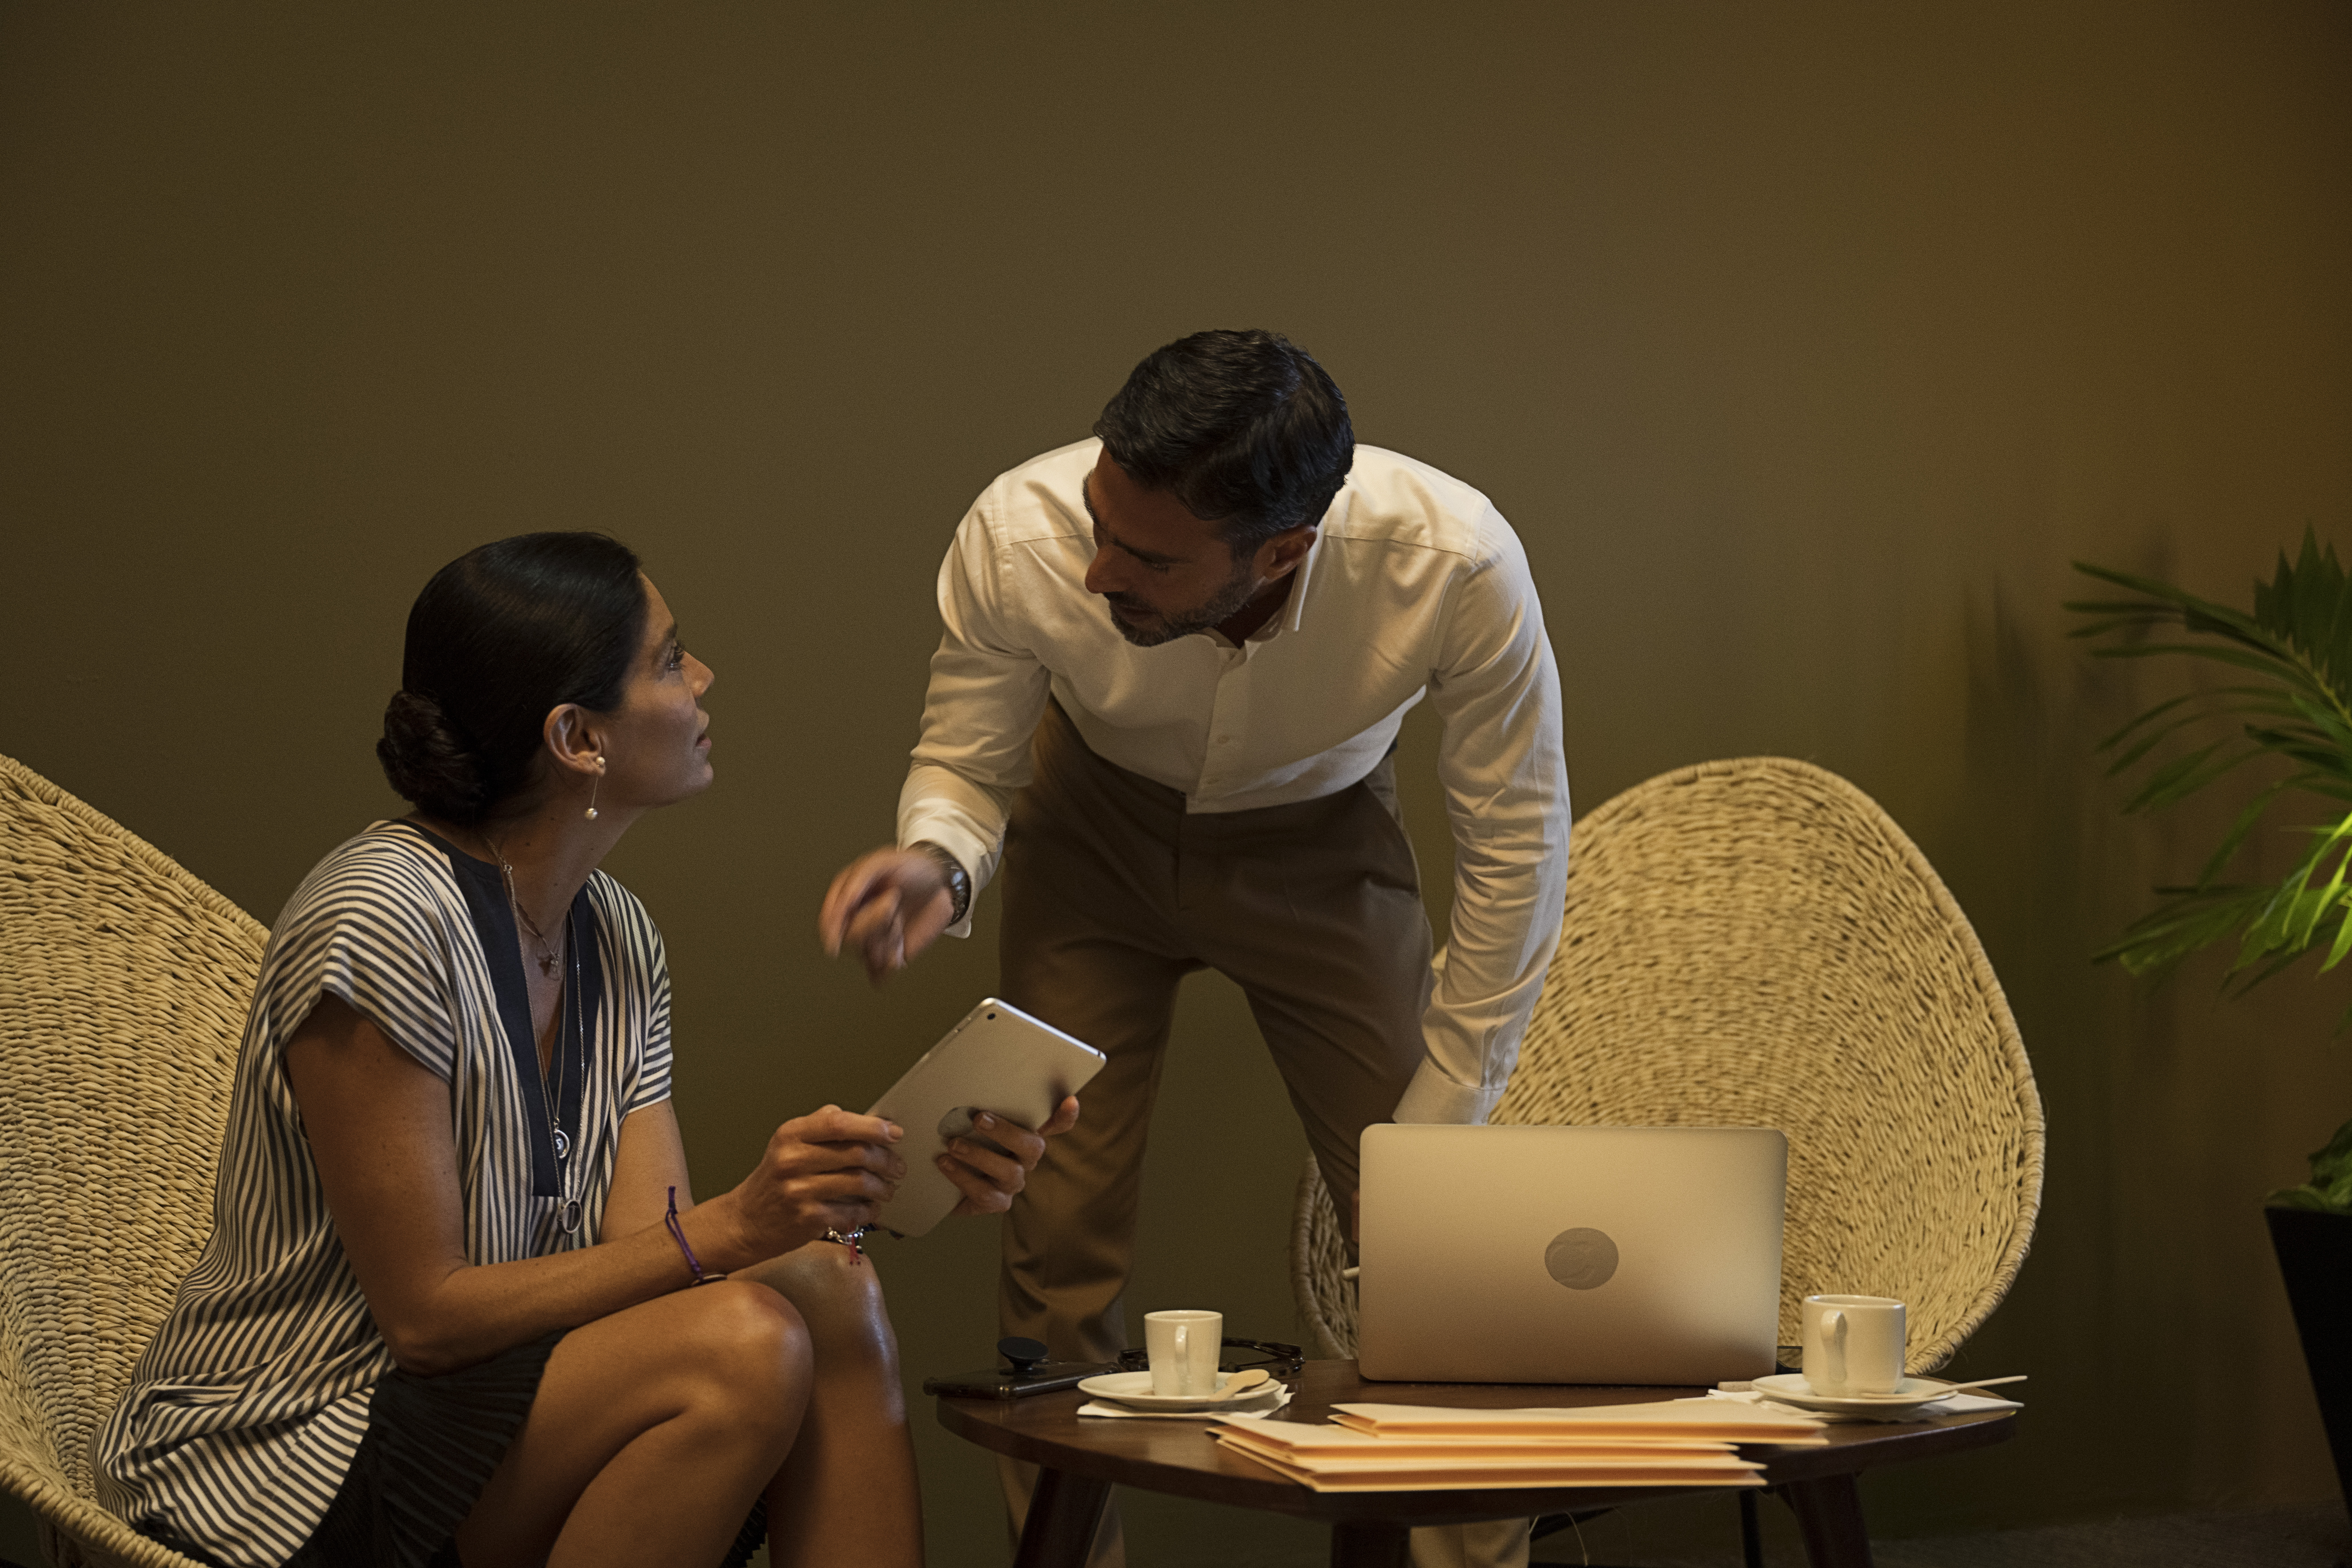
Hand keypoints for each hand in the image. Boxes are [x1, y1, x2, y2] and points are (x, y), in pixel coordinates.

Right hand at [722, 1105, 907, 1261]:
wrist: (745, 1221)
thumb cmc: (772, 1181)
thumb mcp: (787, 1144)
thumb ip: (821, 1126)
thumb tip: (863, 1119)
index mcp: (790, 1135)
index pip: (838, 1123)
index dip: (872, 1126)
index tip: (893, 1133)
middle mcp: (792, 1161)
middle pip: (855, 1153)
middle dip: (886, 1160)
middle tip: (897, 1166)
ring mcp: (799, 1191)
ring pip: (858, 1183)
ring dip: (882, 1187)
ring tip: (887, 1189)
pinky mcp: (807, 1220)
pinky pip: (851, 1212)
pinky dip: (868, 1211)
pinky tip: (870, 1209)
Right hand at [820, 846, 956, 983]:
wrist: (942, 882)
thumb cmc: (912, 867)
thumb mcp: (883, 861)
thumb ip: (859, 878)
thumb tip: (844, 903)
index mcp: (848, 899)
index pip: (830, 921)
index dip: (832, 929)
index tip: (835, 939)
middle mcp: (857, 922)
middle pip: (850, 939)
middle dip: (871, 921)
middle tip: (892, 901)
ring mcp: (874, 940)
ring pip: (867, 956)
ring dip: (886, 938)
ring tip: (899, 916)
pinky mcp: (891, 954)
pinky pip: (881, 973)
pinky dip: (890, 962)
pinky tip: (901, 944)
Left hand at [944, 1096, 1080, 1216]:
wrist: (940, 1181)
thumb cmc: (963, 1142)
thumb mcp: (970, 1123)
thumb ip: (980, 1105)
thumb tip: (969, 1074)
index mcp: (1025, 1135)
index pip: (1056, 1124)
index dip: (1065, 1116)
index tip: (1069, 1101)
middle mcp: (1025, 1159)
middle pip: (1033, 1147)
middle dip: (1006, 1132)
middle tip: (978, 1119)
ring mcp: (1013, 1183)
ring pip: (1008, 1172)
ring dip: (979, 1156)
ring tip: (953, 1145)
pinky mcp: (995, 1203)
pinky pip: (985, 1194)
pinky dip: (963, 1178)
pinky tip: (945, 1163)